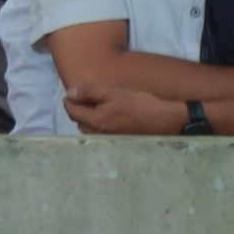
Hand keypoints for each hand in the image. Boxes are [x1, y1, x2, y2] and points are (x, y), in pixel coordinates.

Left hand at [63, 81, 180, 135]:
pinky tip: (108, 115)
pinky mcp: (117, 141)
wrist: (165, 120)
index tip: (71, 93)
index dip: (69, 101)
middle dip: (78, 109)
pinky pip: (100, 132)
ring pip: (89, 128)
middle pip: (79, 121)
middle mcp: (98, 135)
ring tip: (97, 105)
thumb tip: (70, 94)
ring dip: (88, 117)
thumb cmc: (138, 104)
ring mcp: (108, 140)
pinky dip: (98, 124)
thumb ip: (89, 93)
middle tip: (85, 97)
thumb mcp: (112, 93)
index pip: (72, 112)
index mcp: (95, 122)